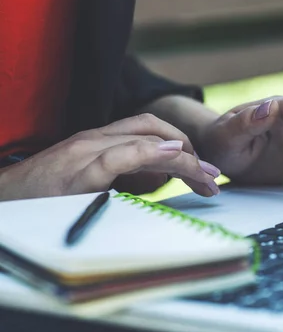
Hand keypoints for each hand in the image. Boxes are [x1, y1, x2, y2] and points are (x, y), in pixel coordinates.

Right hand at [0, 114, 220, 200]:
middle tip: (212, 177)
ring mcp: (86, 152)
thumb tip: (157, 180)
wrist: (2, 202)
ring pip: (145, 138)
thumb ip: (123, 177)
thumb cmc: (44, 199)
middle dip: (190, 150)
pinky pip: (122, 155)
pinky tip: (175, 158)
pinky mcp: (79, 170)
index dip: (181, 145)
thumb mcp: (91, 184)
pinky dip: (152, 153)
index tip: (203, 171)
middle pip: (153, 129)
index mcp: (98, 143)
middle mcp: (95, 140)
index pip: (149, 130)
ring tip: (206, 179)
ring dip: (183, 157)